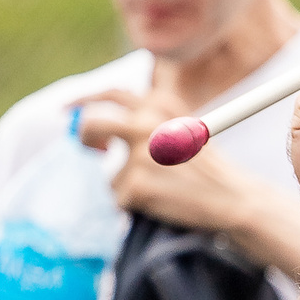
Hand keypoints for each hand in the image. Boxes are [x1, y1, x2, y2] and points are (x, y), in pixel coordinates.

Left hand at [76, 89, 269, 241]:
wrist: (233, 199)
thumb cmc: (208, 169)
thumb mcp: (183, 128)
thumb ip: (147, 119)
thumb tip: (96, 122)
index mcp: (160, 103)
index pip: (111, 94)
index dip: (83, 100)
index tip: (66, 111)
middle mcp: (146, 122)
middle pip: (91, 123)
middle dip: (85, 137)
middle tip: (94, 149)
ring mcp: (139, 154)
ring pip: (109, 173)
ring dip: (127, 184)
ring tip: (160, 189)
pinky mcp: (135, 184)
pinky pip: (120, 198)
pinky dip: (136, 205)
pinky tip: (164, 202)